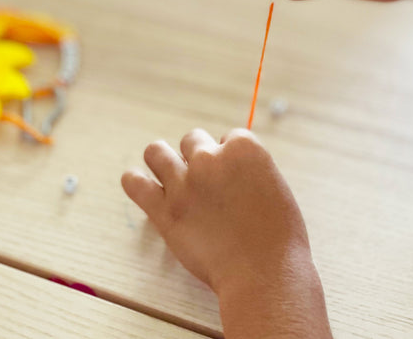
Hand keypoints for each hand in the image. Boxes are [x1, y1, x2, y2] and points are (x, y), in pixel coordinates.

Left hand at [122, 129, 331, 338]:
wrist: (264, 275)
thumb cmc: (278, 239)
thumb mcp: (275, 188)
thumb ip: (249, 170)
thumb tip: (231, 167)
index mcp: (242, 148)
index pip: (228, 137)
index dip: (229, 157)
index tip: (232, 176)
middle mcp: (209, 158)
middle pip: (192, 140)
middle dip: (198, 157)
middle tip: (206, 183)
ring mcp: (183, 183)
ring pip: (156, 152)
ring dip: (162, 160)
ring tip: (169, 175)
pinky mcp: (164, 210)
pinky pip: (135, 184)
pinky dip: (134, 182)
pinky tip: (138, 184)